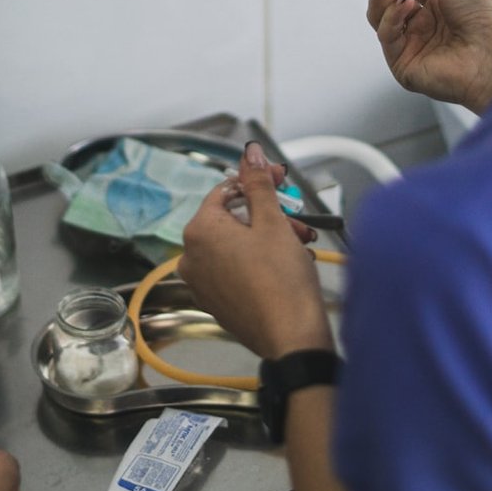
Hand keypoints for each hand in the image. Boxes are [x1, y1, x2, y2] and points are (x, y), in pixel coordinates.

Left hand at [179, 142, 334, 359]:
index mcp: (199, 231)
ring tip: (300, 244)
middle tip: (297, 219)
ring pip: (236, 245)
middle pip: (232, 218)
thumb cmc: (282, 281)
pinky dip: (259, 261)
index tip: (280, 179)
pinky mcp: (216, 302)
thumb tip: (249, 153)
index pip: (226, 190)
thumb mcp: (273, 222)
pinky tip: (287, 264)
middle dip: (268, 214)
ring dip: (269, 238)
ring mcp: (202, 282)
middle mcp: (192, 256)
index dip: (257, 182)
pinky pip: (236, 269)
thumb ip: (258, 183)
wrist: (291, 337)